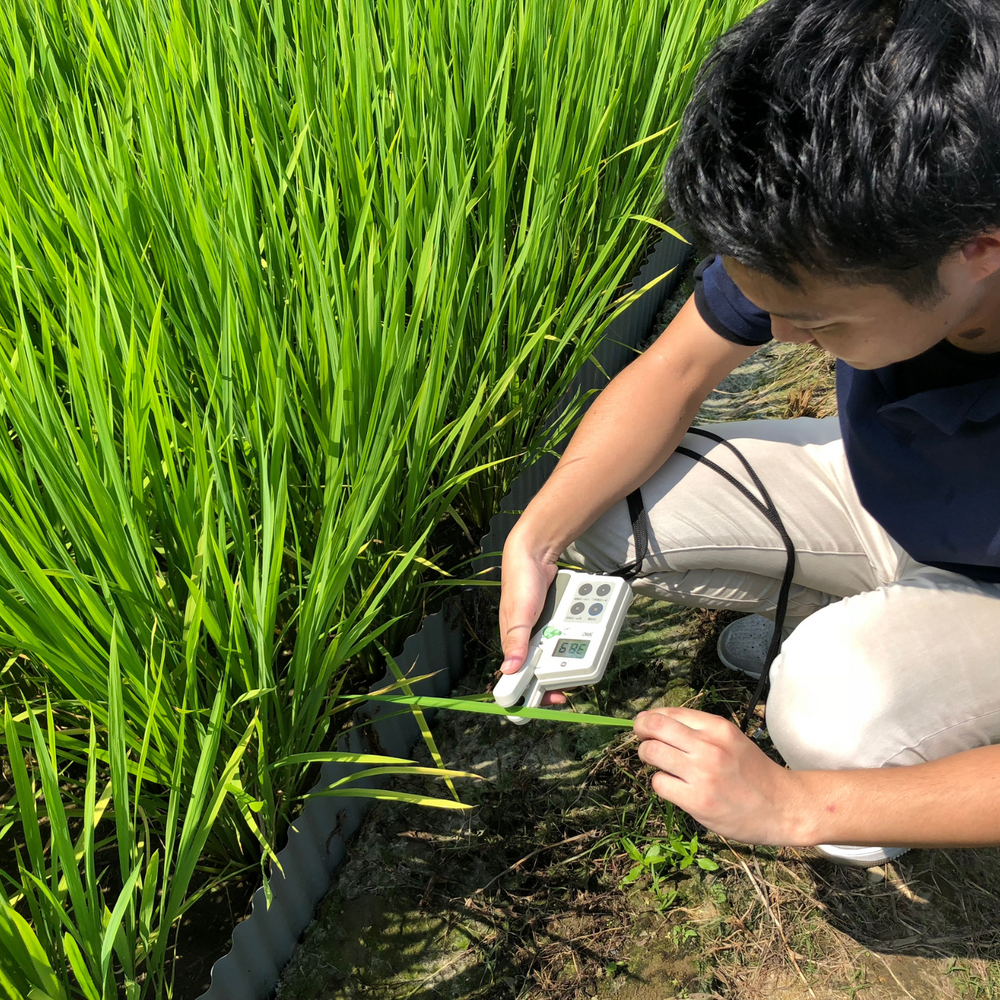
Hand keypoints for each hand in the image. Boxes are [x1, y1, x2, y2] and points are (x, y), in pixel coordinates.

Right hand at [497, 529, 568, 705]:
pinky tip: (585, 628)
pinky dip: (575, 631)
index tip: (558, 698)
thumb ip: (515, 640)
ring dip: (573, 648)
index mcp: (515, 645)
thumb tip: (509, 670)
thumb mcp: (518, 612)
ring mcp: (543, 630)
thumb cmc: (519, 582)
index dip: (538, 692)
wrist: (534, 553)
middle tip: (580, 668)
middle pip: (547, 667)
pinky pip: (566, 631)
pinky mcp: (553, 619)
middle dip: (564, 669)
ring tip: (587, 642)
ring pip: (560, 649)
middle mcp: (529, 641)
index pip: (522, 678)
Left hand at [634, 707, 806, 845]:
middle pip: (652, 726)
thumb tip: (654, 722)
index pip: (668, 712)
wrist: (783, 807)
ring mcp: (702, 774)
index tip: (647, 727)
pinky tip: (676, 788)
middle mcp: (708, 746)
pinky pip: (659, 784)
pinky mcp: (697, 801)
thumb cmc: (753, 773)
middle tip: (644, 742)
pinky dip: (661, 784)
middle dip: (640, 732)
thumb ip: (698, 730)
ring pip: (650, 752)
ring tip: (661, 766)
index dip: (650, 719)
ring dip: (648, 758)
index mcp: (717, 727)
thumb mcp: (730, 739)